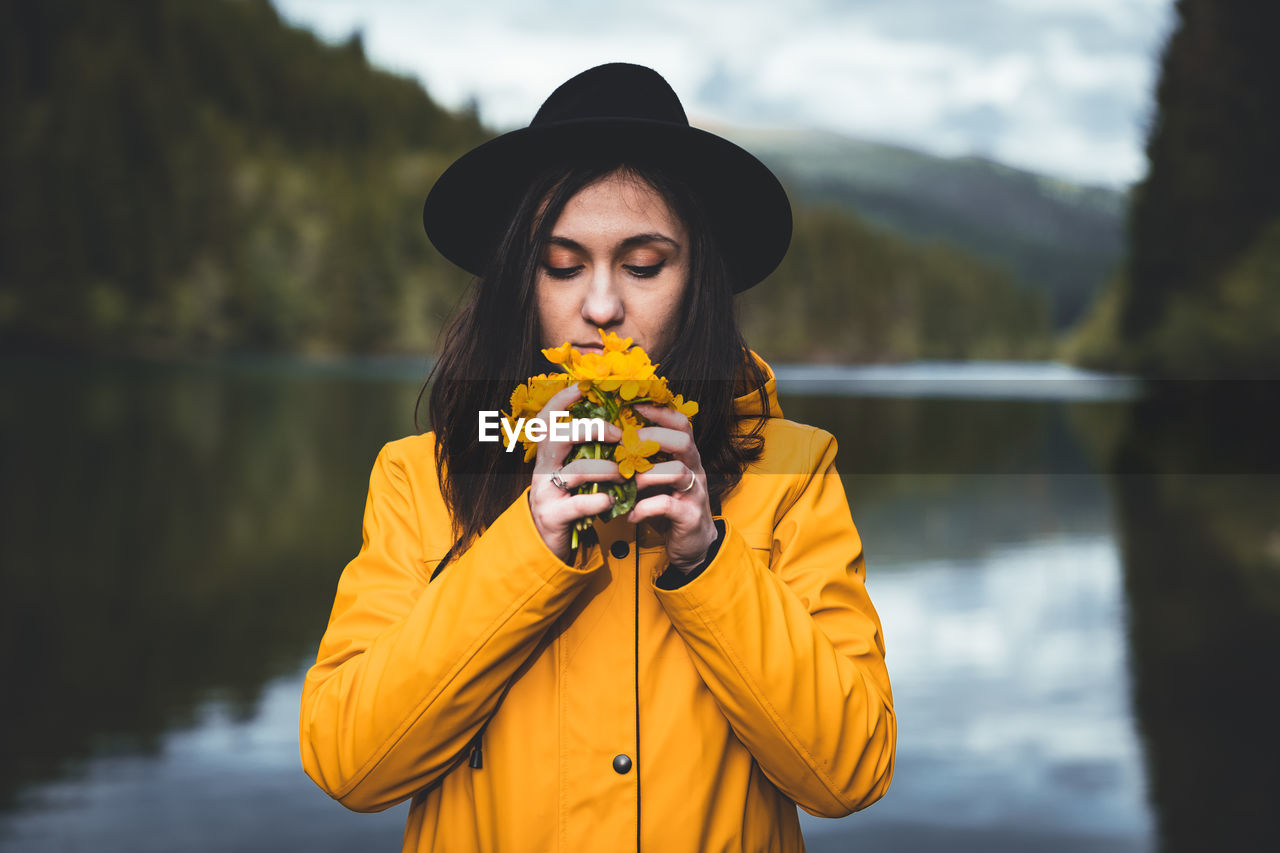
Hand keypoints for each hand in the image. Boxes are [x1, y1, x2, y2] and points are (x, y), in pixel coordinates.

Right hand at [527, 385, 623, 563]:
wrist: (549, 538)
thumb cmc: (569, 497)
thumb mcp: (573, 469)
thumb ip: (588, 449)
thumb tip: (619, 422)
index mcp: (548, 453)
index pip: (548, 418)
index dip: (563, 399)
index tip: (584, 386)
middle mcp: (542, 468)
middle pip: (559, 436)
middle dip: (591, 429)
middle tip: (619, 436)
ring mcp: (545, 491)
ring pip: (576, 470)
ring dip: (607, 469)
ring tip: (625, 473)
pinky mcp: (553, 515)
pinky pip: (578, 504)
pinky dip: (599, 501)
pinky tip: (611, 500)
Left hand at [626, 403, 717, 571]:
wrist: (692, 543)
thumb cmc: (669, 505)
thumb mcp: (657, 478)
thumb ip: (643, 461)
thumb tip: (609, 440)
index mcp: (686, 456)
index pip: (681, 424)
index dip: (660, 412)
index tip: (635, 408)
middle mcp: (695, 469)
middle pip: (683, 440)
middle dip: (652, 438)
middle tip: (627, 445)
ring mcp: (695, 492)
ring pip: (679, 471)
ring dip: (647, 474)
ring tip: (629, 482)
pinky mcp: (690, 516)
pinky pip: (668, 505)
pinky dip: (644, 508)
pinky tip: (631, 513)